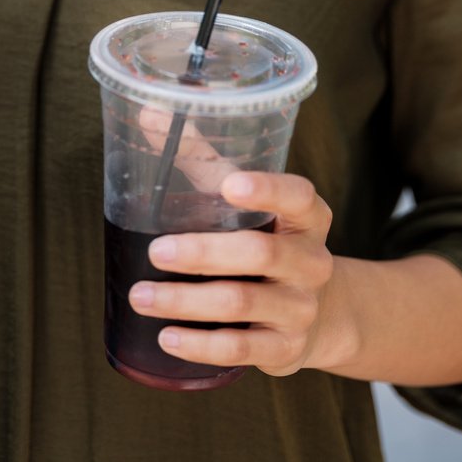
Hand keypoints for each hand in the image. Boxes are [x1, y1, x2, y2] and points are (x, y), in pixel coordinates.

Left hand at [129, 171, 354, 377]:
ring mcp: (301, 307)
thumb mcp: (245, 199)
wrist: (319, 312)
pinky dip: (202, 345)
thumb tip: (149, 111)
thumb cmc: (265, 236)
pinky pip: (242, 349)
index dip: (267, 189)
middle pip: (259, 253)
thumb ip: (201, 157)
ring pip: (242, 303)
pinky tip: (167, 338)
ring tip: (141, 296)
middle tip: (157, 252)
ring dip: (186, 301)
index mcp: (308, 215)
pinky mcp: (286, 348)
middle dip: (203, 254)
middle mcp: (311, 260)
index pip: (297, 195)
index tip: (229, 184)